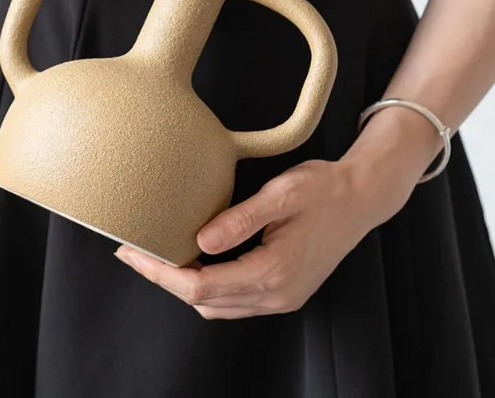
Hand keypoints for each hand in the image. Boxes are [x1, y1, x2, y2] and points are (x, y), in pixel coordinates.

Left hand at [114, 159, 382, 319]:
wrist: (362, 197)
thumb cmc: (323, 189)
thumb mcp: (280, 195)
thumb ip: (239, 221)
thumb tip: (198, 241)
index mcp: (273, 273)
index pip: (200, 286)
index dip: (161, 272)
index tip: (131, 252)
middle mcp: (276, 295)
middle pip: (204, 301)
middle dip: (164, 278)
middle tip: (133, 252)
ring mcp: (282, 297)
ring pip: (218, 306)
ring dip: (185, 285)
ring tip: (157, 255)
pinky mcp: (284, 290)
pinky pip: (234, 300)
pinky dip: (208, 286)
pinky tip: (195, 260)